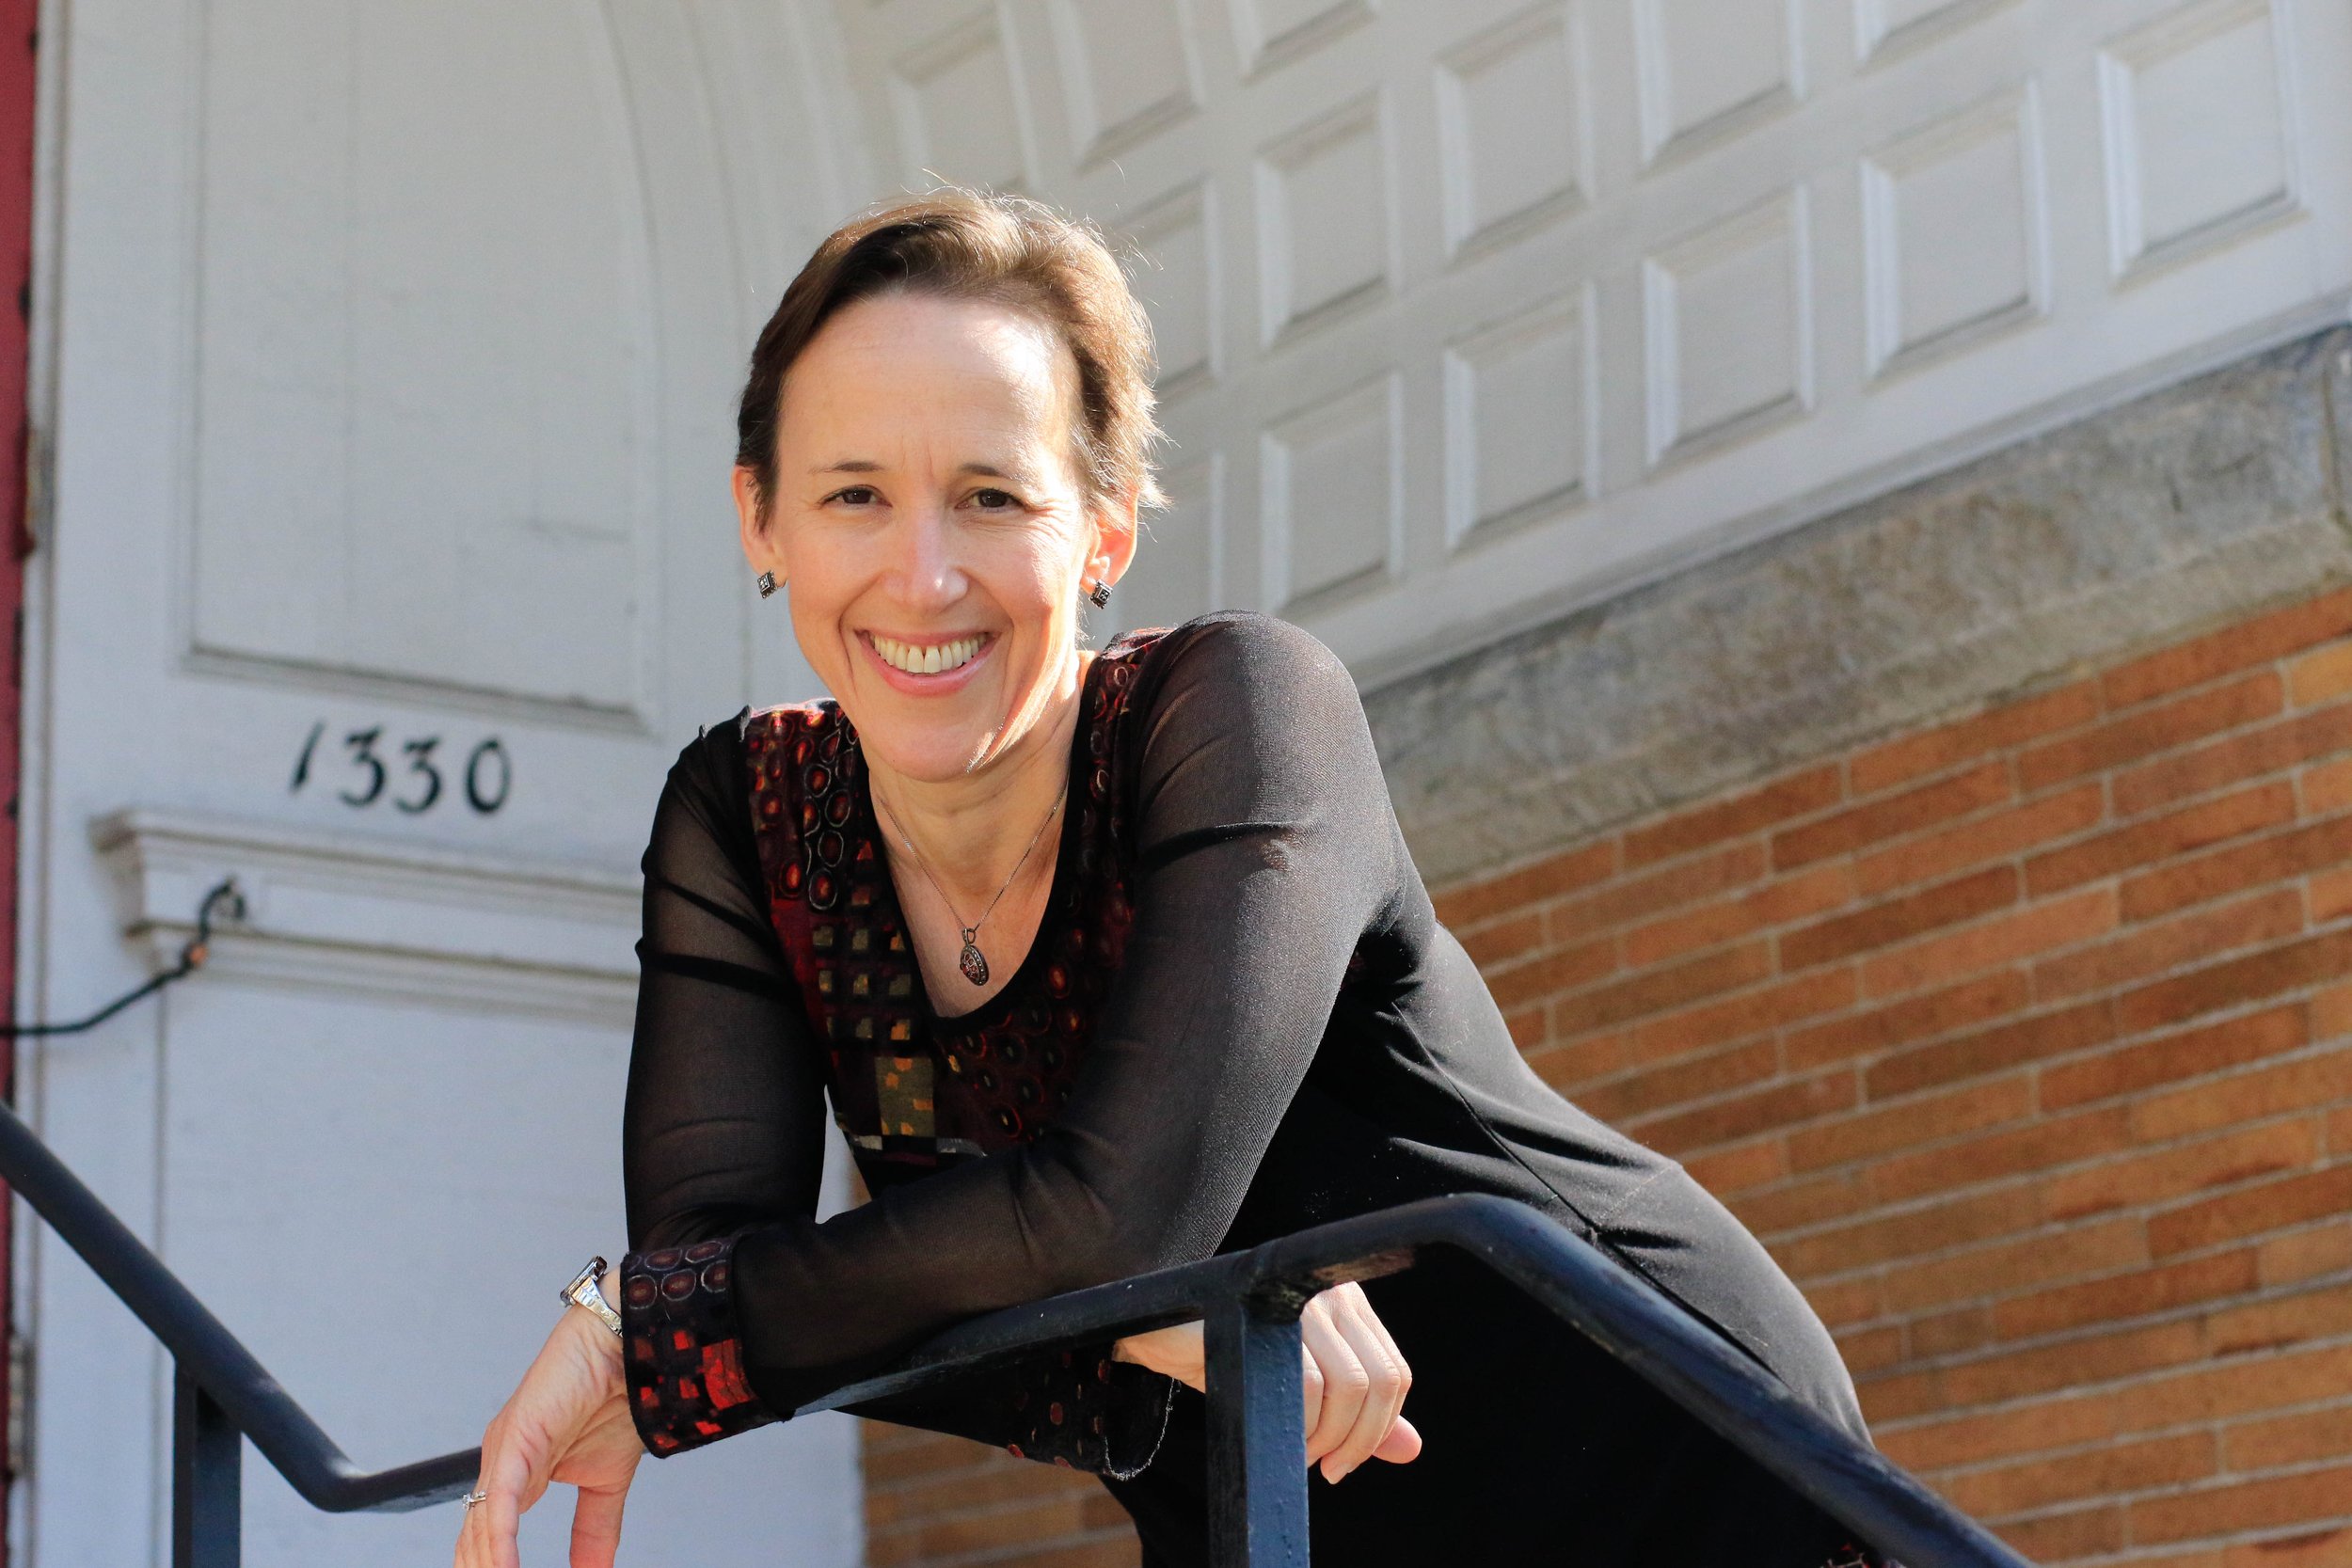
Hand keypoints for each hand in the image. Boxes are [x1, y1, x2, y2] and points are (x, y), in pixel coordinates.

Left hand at [456, 1288, 643, 1567]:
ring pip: (483, 1525)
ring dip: (489, 1565)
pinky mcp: (515, 1440)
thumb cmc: (616, 1397)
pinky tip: (501, 1566)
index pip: (488, 1539)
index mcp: (519, 1477)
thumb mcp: (605, 1484)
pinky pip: (501, 1500)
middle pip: (475, 1539)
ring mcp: (504, 1453)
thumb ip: (593, 1532)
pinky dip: (500, 1538)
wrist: (629, 1349)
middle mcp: (503, 1467)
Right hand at [1112, 1281, 1421, 1482]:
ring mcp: (1297, 1296)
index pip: (1394, 1372)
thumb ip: (1355, 1412)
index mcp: (1347, 1300)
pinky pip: (1307, 1384)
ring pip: (1347, 1387)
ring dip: (1326, 1438)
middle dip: (1357, 1441)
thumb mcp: (1300, 1384)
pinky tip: (1279, 1435)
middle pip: (1379, 1381)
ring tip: (1298, 1452)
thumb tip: (1412, 1449)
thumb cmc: (1229, 1352)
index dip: (1378, 1427)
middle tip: (1326, 1468)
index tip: (1344, 1459)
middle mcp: (1328, 1290)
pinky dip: (1300, 1427)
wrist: (1156, 1326)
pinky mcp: (1265, 1311)